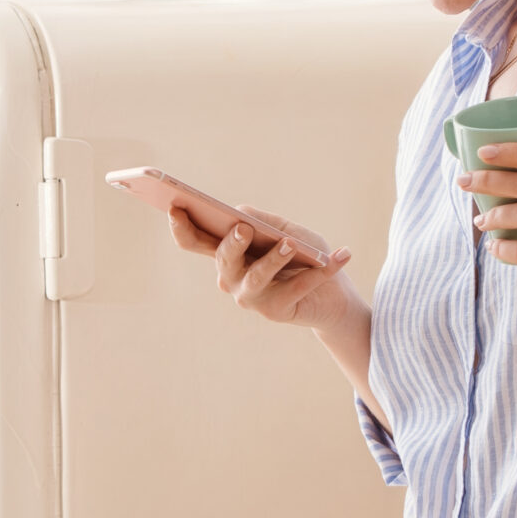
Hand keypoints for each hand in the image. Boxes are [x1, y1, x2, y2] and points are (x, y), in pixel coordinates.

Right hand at [167, 204, 354, 330]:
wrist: (335, 294)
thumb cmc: (305, 256)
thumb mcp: (287, 230)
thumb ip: (263, 221)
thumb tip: (237, 213)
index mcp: (228, 254)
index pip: (195, 241)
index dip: (181, 226)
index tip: (175, 205)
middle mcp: (232, 277)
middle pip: (222, 259)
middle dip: (231, 244)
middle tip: (244, 229)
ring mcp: (250, 297)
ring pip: (254, 276)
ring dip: (273, 259)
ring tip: (289, 245)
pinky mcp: (275, 311)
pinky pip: (295, 287)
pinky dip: (320, 271)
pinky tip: (341, 255)